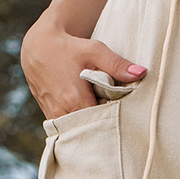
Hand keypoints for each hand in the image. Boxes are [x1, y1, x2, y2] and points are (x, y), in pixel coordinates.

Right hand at [20, 12, 146, 120]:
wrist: (38, 47)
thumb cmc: (69, 47)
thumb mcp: (94, 51)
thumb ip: (117, 64)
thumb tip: (141, 73)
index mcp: (74, 99)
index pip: (102, 122)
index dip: (115, 120)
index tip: (126, 117)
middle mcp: (62, 112)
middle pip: (91, 129)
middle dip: (105, 126)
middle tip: (119, 120)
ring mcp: (54, 117)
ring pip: (80, 131)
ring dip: (92, 126)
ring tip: (105, 118)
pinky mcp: (50, 118)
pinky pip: (70, 128)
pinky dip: (81, 125)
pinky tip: (91, 118)